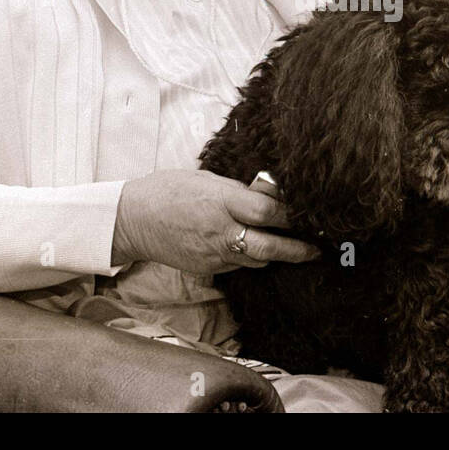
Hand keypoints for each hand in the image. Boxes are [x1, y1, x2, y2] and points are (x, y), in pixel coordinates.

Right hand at [111, 169, 320, 274]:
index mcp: (222, 203)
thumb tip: (269, 195)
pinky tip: (251, 247)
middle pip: (270, 248)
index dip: (293, 216)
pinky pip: (237, 266)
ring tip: (292, 247)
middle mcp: (221, 232)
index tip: (310, 214)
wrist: (131, 219)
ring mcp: (213, 255)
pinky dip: (249, 258)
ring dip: (274, 255)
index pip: (269, 213)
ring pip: (256, 261)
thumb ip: (238, 191)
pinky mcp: (207, 269)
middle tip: (316, 249)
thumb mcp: (206, 180)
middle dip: (298, 250)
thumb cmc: (167, 191)